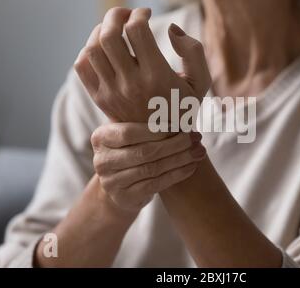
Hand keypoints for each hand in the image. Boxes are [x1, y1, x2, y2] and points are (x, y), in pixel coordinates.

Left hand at [74, 7, 211, 122]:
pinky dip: (88, 50)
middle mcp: (131, 84)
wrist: (162, 143)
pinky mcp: (100, 99)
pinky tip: (104, 50)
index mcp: (157, 76)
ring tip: (114, 29)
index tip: (146, 12)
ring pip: (93, 48)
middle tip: (126, 14)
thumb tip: (170, 28)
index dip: (140, 14)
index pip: (137, 31)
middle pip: (109, 35)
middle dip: (116, 15)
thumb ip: (193, 51)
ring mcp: (112, 92)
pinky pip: (82, 66)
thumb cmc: (183, 107)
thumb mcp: (200, 82)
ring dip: (101, 30)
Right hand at [91, 122, 205, 212]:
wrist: (121, 185)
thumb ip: (146, 119)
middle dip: (174, 144)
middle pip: (144, 151)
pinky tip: (192, 166)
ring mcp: (111, 182)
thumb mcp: (133, 132)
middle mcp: (102, 161)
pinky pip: (156, 184)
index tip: (181, 125)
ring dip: (180, 159)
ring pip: (152, 168)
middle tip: (196, 137)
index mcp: (100, 138)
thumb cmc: (132, 148)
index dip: (157, 129)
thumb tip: (180, 103)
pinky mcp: (125, 197)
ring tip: (199, 151)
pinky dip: (177, 174)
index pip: (129, 132)